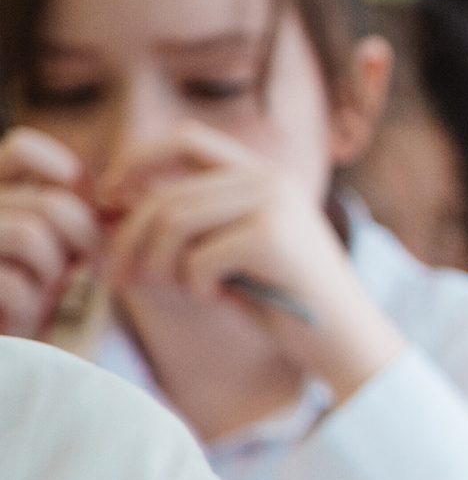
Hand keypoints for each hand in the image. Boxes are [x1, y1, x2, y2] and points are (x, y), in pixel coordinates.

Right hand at [0, 128, 100, 336]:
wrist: (2, 347)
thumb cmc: (25, 290)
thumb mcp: (55, 244)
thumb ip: (74, 215)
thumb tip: (120, 202)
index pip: (22, 148)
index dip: (66, 174)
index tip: (85, 209)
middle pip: (50, 204)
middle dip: (79, 241)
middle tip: (73, 269)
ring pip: (32, 236)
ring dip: (51, 272)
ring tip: (38, 290)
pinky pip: (14, 284)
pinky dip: (28, 304)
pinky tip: (17, 313)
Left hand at [98, 122, 402, 399]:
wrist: (345, 340)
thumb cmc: (285, 302)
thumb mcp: (236, 249)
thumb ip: (194, 219)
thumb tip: (113, 204)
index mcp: (265, 174)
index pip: (185, 139)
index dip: (137, 160)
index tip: (109, 199)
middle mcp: (271, 179)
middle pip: (167, 193)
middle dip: (131, 238)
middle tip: (120, 277)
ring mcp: (273, 204)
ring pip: (174, 222)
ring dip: (160, 266)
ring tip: (176, 292)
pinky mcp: (271, 238)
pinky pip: (197, 259)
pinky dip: (196, 289)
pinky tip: (219, 300)